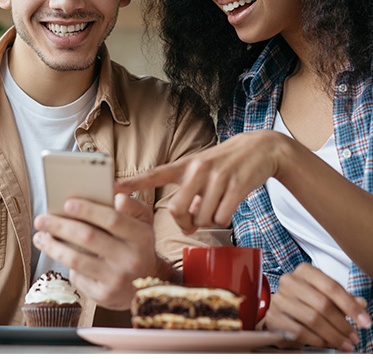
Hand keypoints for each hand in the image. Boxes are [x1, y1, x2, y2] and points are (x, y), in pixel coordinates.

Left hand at [33, 194, 169, 309]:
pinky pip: (77, 276)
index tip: (67, 203)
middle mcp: (131, 259)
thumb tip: (115, 194)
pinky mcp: (104, 295)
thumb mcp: (144, 223)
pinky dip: (66, 264)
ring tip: (38, 237)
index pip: (112, 219)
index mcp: (142, 237)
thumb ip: (131, 205)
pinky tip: (58, 255)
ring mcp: (117, 280)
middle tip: (41, 219)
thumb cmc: (139, 246)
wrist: (147, 285)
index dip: (88, 210)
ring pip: (76, 260)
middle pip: (88, 238)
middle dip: (60, 226)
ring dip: (53, 247)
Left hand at [117, 130, 290, 233]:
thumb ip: (187, 192)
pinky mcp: (237, 186)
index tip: (112, 189)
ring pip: (202, 218)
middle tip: (192, 223)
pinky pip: (222, 217)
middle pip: (177, 210)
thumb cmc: (224, 164)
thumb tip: (186, 224)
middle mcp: (197, 169)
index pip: (153, 175)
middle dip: (184, 224)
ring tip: (215, 209)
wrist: (260, 148)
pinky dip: (223, 220)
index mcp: (184, 165)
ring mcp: (217, 177)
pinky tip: (228, 207)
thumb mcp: (200, 169)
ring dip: (208, 222)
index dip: (132, 183)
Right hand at [262, 264, 370, 351]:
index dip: (351, 306)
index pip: (332, 287)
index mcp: (305, 271)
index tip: (365, 322)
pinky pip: (301, 332)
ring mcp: (280, 299)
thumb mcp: (324, 295)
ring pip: (313, 320)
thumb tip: (361, 304)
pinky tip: (328, 343)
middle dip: (343, 324)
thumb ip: (342, 299)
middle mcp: (290, 281)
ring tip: (345, 344)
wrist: (275, 309)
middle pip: (323, 304)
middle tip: (355, 337)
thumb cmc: (303, 300)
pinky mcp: (274, 318)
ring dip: (334, 335)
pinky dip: (318, 341)